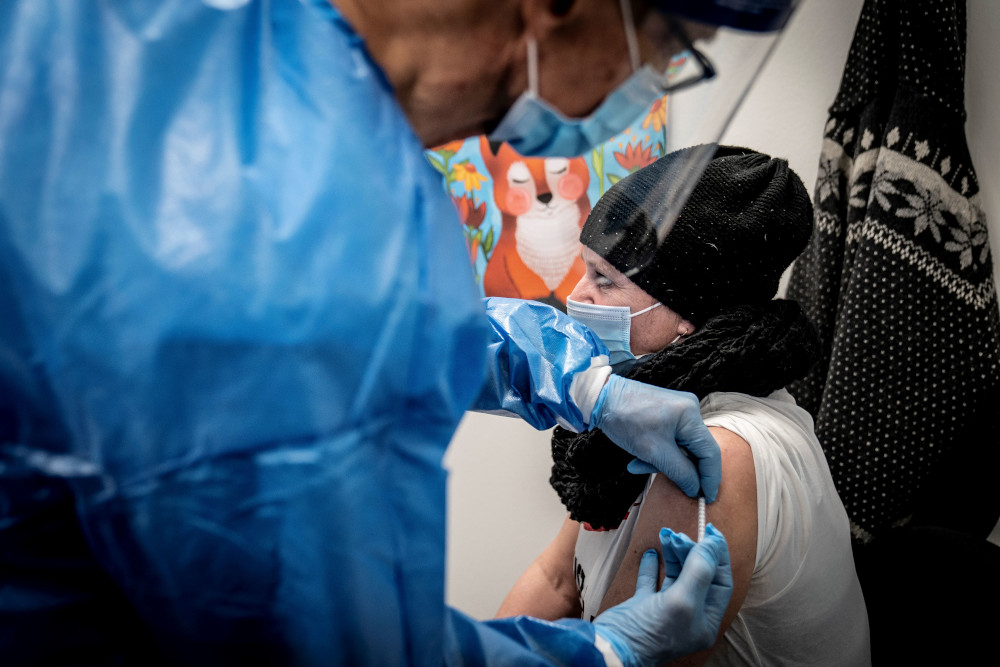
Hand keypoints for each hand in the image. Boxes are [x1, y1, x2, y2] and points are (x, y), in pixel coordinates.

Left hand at [591, 375, 720, 500]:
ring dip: (664, 463)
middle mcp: (690, 410)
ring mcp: (678, 412)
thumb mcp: (654, 452)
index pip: (710, 452)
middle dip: (680, 470)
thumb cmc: (626, 421)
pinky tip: (639, 458)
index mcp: (691, 415)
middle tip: (672, 487)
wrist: (601, 399)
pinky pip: (671, 441)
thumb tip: (697, 489)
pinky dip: (658, 454)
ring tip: (639, 465)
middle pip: (695, 451)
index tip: (708, 499)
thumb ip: (680, 472)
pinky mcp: (667, 415)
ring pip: (681, 448)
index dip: (711, 478)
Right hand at [593, 524, 732, 666]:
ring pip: (676, 575)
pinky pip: (653, 580)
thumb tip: (712, 544)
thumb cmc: (650, 634)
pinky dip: (653, 565)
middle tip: (679, 535)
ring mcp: (666, 610)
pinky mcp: (644, 606)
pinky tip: (653, 553)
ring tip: (667, 535)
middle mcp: (689, 615)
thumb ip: (699, 570)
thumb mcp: (682, 600)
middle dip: (691, 551)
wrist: (613, 649)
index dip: (717, 555)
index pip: (720, 581)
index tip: (711, 532)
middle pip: (698, 575)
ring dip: (674, 554)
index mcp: (705, 619)